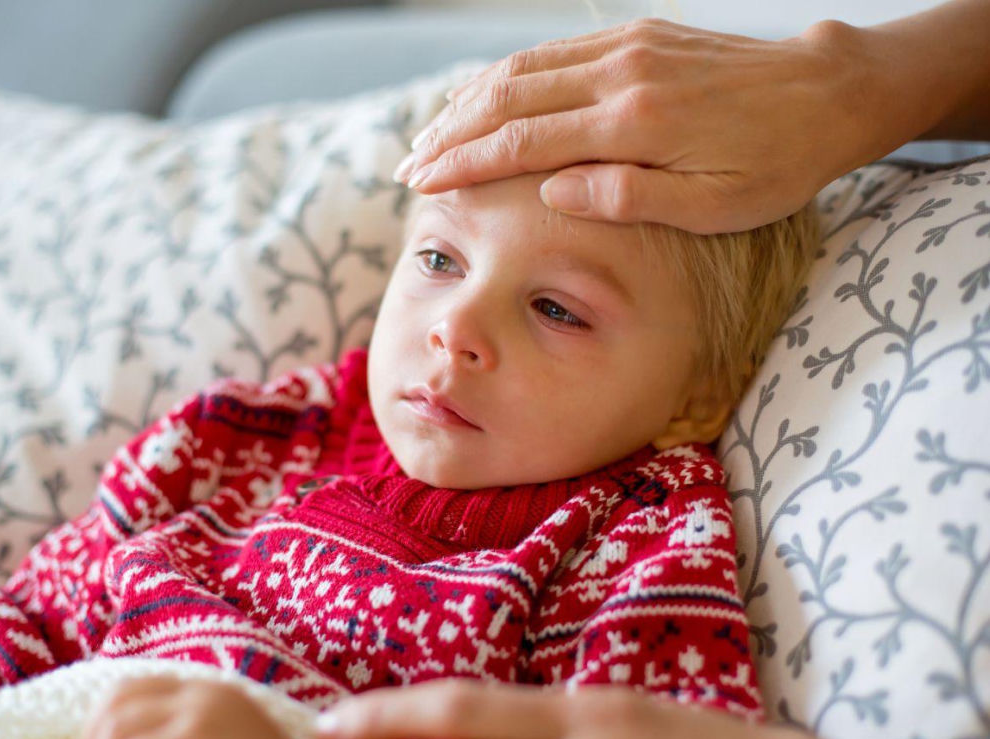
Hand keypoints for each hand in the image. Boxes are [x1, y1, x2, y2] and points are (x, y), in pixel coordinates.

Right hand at [396, 17, 886, 233]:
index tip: (421, 183)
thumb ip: (629, 197)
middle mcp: (621, 75)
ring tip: (432, 134)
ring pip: (524, 69)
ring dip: (469, 102)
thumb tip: (552, 191)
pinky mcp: (639, 35)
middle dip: (450, 134)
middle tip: (408, 166)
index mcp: (634, 125)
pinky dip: (510, 75)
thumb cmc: (776, 163)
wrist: (828, 93)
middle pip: (509, 100)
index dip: (464, 164)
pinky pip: (557, 52)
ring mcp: (628, 47)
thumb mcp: (713, 205)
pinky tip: (488, 97)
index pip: (523, 143)